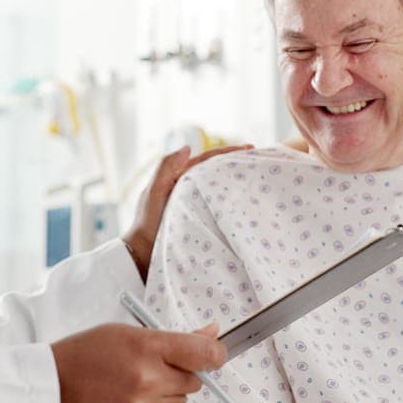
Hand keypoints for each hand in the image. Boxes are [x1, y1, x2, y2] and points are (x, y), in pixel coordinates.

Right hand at [51, 322, 224, 402]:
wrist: (52, 388)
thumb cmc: (88, 353)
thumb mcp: (128, 333)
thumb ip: (174, 337)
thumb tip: (213, 333)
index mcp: (147, 348)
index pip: (205, 354)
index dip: (215, 353)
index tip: (213, 355)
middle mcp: (148, 381)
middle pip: (194, 382)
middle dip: (181, 374)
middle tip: (154, 367)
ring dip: (168, 395)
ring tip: (137, 386)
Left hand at [123, 144, 252, 279]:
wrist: (143, 255)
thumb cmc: (146, 224)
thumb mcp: (154, 193)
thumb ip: (166, 168)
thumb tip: (187, 147)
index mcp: (179, 178)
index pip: (207, 160)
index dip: (228, 152)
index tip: (250, 147)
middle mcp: (188, 189)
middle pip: (216, 171)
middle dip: (236, 164)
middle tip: (259, 159)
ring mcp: (195, 206)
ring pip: (218, 189)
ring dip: (235, 182)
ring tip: (257, 178)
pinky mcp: (201, 222)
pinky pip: (219, 208)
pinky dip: (232, 203)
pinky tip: (245, 205)